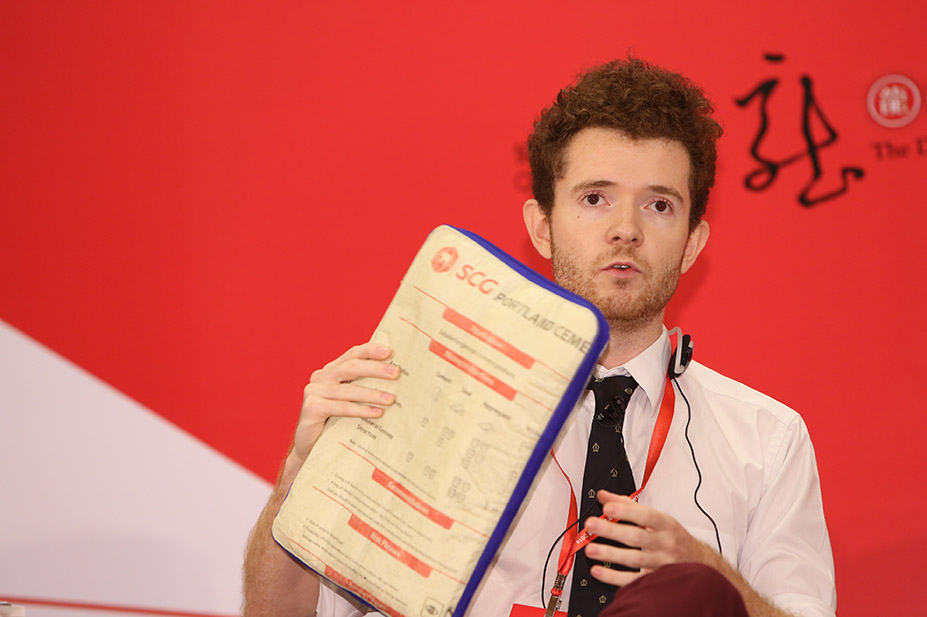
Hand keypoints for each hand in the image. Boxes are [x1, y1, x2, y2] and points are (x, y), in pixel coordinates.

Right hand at [289, 342, 399, 470]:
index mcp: (331, 370)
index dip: (370, 351)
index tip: (389, 352)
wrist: (312, 447)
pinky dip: (360, 410)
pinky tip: (377, 413)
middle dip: (375, 369)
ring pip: (348, 390)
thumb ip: (364, 387)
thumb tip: (398, 381)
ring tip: (391, 399)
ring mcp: (314, 391)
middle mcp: (321, 377)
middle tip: (396, 373)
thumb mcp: (351, 401)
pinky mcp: (311, 408)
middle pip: (351, 368)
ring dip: (372, 394)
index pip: (352, 355)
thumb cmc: (336, 422)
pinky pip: (340, 407)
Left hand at [582, 491, 716, 586]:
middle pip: (637, 537)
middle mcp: (665, 543)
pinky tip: (599, 571)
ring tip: (590, 550)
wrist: (700, 563)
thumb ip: (628, 505)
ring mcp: (662, 564)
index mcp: (665, 524)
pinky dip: (615, 577)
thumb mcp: (657, 518)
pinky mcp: (657, 580)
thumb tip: (603, 496)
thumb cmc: (673, 537)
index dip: (626, 511)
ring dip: (610, 555)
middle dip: (612, 531)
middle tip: (592, 525)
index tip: (607, 508)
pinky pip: (634, 580)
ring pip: (635, 560)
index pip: (646, 516)